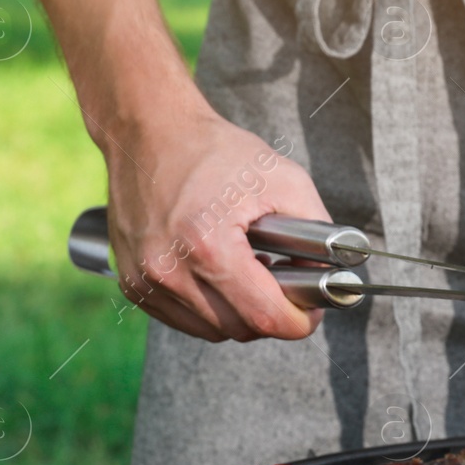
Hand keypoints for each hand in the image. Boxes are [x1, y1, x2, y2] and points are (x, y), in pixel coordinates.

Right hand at [105, 102, 333, 341]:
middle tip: (282, 281)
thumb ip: (318, 233)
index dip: (298, 321)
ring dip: (239, 311)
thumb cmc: (217, 153)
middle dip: (271, 314)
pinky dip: (210, 307)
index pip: (264, 318)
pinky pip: (185, 319)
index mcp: (208, 247)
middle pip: (240, 330)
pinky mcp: (132, 284)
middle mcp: (168, 271)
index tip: (311, 310)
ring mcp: (145, 281)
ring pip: (213, 330)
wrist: (151, 134)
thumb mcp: (285, 180)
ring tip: (248, 269)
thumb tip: (332, 277)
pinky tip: (218, 272)